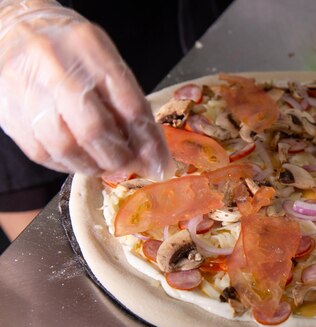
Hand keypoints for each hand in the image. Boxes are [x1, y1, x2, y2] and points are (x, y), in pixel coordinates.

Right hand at [0, 0, 172, 178]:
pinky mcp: (11, 113)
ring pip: (66, 147)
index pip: (129, 105)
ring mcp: (28, 91)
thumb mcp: (104, 58)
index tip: (159, 162)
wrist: (14, 30)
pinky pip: (43, 153)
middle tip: (131, 166)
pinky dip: (68, 165)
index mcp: (90, 50)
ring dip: (94, 166)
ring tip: (106, 166)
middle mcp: (56, 68)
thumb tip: (148, 146)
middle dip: (119, 157)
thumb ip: (125, 97)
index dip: (148, 142)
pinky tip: (81, 161)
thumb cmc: (69, 48)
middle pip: (94, 129)